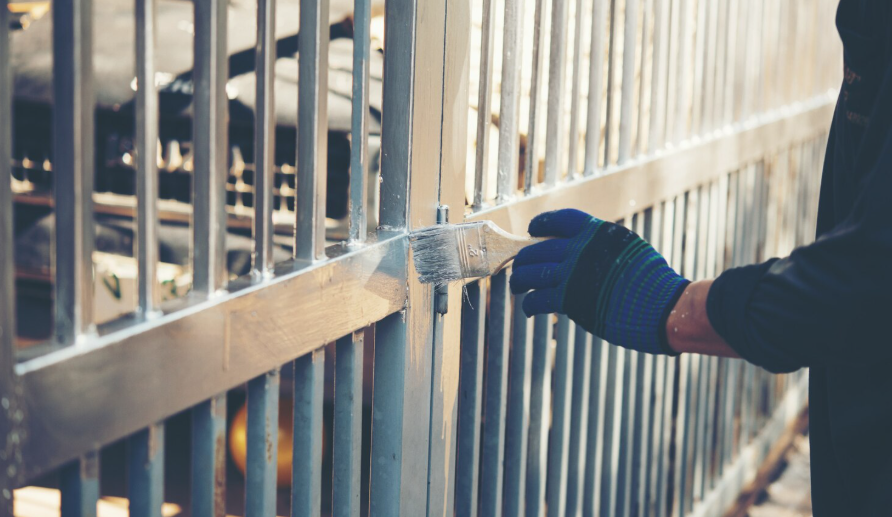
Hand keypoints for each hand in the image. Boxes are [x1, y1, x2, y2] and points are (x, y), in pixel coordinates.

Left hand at [509, 209, 689, 354]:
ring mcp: (573, 274)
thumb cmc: (653, 282)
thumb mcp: (629, 249)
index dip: (542, 223)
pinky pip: (538, 299)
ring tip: (518, 286)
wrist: (665, 307)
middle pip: (538, 249)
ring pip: (532, 274)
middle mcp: (581, 249)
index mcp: (598, 233)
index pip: (561, 220)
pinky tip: (529, 309)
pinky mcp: (570, 300)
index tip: (532, 230)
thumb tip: (583, 249)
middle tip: (520, 266)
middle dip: (525, 259)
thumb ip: (603, 247)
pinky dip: (530, 305)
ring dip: (520, 281)